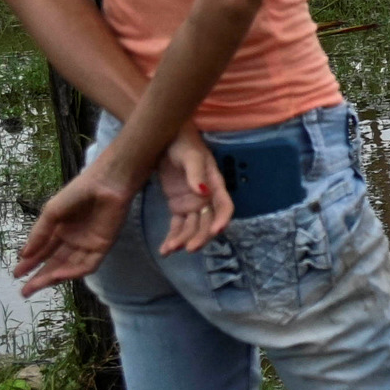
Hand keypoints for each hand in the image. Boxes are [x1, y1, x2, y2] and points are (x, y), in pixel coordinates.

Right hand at [15, 162, 138, 294]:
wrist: (105, 184)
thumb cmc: (77, 192)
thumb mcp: (52, 212)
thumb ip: (40, 234)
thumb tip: (24, 254)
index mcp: (60, 230)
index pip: (43, 251)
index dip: (30, 263)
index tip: (16, 274)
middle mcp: (73, 240)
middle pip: (55, 263)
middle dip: (40, 277)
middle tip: (25, 291)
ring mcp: (87, 244)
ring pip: (69, 267)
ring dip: (53, 277)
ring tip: (37, 285)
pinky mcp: (102, 247)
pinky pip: (88, 264)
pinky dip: (74, 272)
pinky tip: (59, 276)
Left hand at [156, 131, 225, 254]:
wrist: (165, 140)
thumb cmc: (182, 143)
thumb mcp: (189, 155)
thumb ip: (196, 173)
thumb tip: (202, 192)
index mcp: (215, 184)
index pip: (224, 205)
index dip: (222, 219)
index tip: (216, 231)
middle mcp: (207, 197)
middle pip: (208, 221)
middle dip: (201, 236)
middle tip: (189, 248)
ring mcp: (192, 204)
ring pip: (193, 227)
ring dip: (184, 240)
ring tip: (170, 249)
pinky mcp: (178, 207)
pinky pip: (178, 226)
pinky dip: (173, 237)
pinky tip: (166, 250)